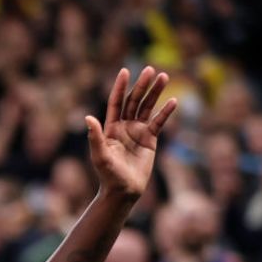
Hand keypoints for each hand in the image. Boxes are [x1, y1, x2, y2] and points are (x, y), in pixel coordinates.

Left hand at [86, 67, 176, 198]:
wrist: (123, 191)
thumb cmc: (108, 175)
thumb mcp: (100, 155)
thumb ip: (95, 136)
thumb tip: (88, 117)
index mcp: (110, 127)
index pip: (116, 102)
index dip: (120, 87)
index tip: (125, 71)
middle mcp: (124, 126)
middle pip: (134, 101)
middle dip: (141, 85)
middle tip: (150, 70)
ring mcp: (137, 131)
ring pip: (147, 107)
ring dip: (155, 92)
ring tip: (164, 76)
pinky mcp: (150, 139)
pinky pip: (159, 122)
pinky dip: (166, 112)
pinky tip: (173, 101)